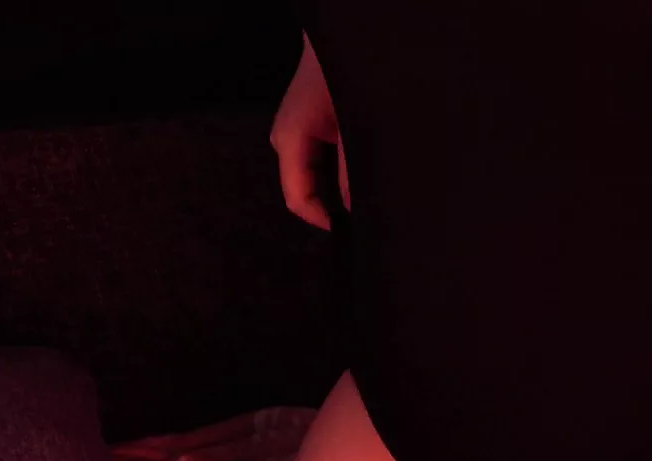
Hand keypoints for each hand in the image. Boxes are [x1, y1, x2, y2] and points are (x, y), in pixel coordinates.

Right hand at [270, 33, 350, 230]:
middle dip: (333, 206)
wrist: (341, 38)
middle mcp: (286, 139)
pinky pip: (319, 160)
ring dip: (337, 188)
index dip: (324, 220)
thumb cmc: (343, 76)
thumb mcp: (352, 127)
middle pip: (305, 190)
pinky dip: (338, 171)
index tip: (353, 232)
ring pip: (313, 176)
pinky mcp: (308, 126)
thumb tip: (354, 209)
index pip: (298, 199)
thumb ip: (351, 171)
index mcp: (289, 141)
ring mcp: (295, 132)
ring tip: (365, 196)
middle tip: (365, 217)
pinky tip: (359, 174)